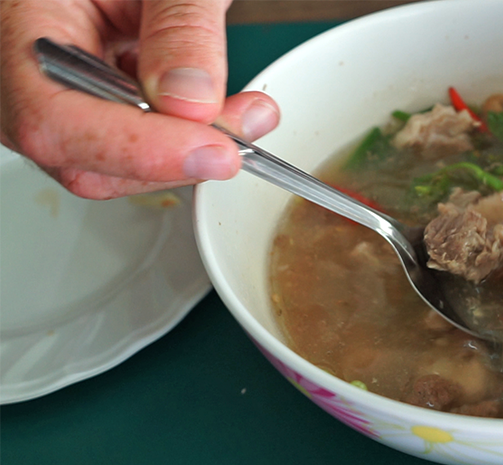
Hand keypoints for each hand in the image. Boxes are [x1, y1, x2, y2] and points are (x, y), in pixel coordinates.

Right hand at [0, 0, 279, 198]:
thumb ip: (181, 26)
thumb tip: (193, 98)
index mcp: (18, 28)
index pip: (54, 120)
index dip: (140, 150)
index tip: (214, 150)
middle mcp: (23, 74)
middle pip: (87, 159)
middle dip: (178, 156)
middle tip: (245, 129)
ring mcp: (54, 98)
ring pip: (115, 164)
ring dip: (190, 149)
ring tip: (244, 113)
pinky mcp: (89, 109)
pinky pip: (132, 144)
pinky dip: (184, 136)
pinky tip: (217, 110)